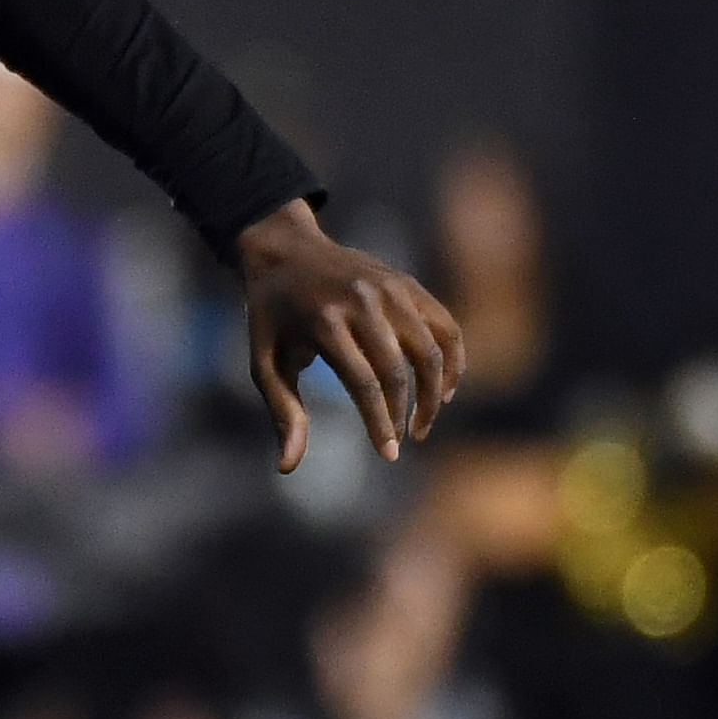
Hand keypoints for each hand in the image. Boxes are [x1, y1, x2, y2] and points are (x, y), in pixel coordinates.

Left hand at [235, 199, 462, 473]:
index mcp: (324, 321)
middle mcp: (362, 301)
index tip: (389, 454)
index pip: (365, 383)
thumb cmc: (272, 316)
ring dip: (435, 393)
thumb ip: (282, 411)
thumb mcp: (264, 361)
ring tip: (423, 423)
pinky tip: (444, 390)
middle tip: (402, 441)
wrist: (285, 250)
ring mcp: (390, 289)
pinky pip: (445, 326)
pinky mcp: (407, 284)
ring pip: (431, 350)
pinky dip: (453, 361)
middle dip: (405, 414)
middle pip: (399, 370)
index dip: (381, 424)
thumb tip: (288, 467)